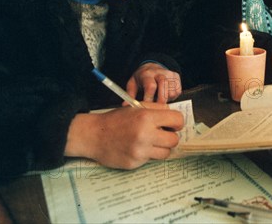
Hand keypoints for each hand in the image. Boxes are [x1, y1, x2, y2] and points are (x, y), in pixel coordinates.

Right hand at [65, 103, 183, 168]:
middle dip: (170, 137)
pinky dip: (147, 155)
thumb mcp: (136, 107)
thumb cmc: (116, 120)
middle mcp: (145, 135)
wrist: (94, 135)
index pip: (177, 120)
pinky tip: (137, 148)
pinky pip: (151, 160)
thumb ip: (157, 110)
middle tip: (161, 135)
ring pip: (166, 153)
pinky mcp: (135, 163)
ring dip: (161, 148)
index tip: (172, 124)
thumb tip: (175, 117)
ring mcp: (140, 151)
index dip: (177, 122)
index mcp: (146, 117)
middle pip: (174, 140)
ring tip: (150, 142)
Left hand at [126, 63, 181, 103]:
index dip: (149, 98)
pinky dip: (172, 97)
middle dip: (160, 100)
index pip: (150, 86)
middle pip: (164, 86)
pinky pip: (177, 91)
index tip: (146, 107)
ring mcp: (170, 74)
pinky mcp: (177, 77)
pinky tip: (165, 96)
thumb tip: (126, 105)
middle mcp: (160, 72)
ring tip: (159, 100)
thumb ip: (130, 94)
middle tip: (156, 109)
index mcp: (147, 74)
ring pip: (171, 91)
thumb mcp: (133, 83)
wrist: (153, 67)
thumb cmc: (142, 78)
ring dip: (166, 99)